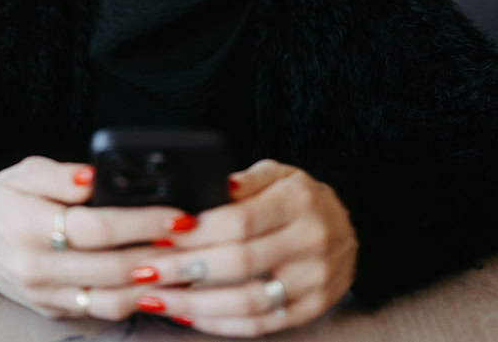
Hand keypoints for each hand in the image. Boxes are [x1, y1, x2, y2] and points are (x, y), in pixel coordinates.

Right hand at [0, 156, 197, 319]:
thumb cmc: (3, 198)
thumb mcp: (27, 171)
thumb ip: (63, 175)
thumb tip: (95, 176)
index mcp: (31, 227)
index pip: (96, 228)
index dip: (142, 223)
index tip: (178, 215)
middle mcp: (37, 268)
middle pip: (111, 268)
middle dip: (160, 256)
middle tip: (196, 243)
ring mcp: (45, 295)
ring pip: (109, 300)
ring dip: (153, 287)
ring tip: (186, 267)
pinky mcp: (51, 310)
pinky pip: (98, 311)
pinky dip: (133, 301)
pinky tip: (159, 284)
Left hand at [126, 159, 357, 336]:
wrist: (352, 227)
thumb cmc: (301, 199)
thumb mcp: (277, 174)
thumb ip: (242, 181)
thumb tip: (207, 189)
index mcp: (298, 201)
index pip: (241, 220)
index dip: (197, 231)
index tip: (162, 233)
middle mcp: (311, 241)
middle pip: (240, 262)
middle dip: (185, 268)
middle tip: (146, 269)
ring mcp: (315, 280)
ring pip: (248, 301)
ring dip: (195, 303)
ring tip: (157, 297)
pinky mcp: (312, 307)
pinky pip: (261, 324)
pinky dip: (220, 323)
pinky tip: (189, 314)